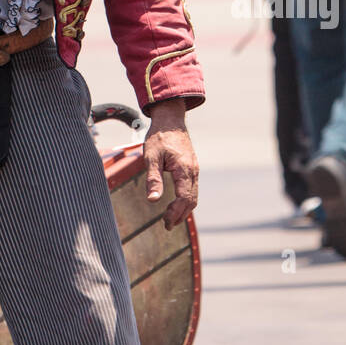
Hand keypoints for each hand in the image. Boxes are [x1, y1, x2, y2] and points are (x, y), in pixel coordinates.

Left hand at [144, 99, 198, 230]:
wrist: (170, 119)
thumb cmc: (159, 136)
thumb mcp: (151, 157)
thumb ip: (153, 179)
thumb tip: (153, 200)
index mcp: (184, 169)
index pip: (184, 198)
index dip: (175, 213)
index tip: (164, 222)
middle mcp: (193, 171)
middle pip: (192, 201)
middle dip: (180, 215)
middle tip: (167, 225)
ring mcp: (194, 169)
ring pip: (194, 196)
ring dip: (184, 210)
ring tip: (171, 219)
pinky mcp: (192, 167)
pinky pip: (192, 188)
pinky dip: (186, 200)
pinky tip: (176, 204)